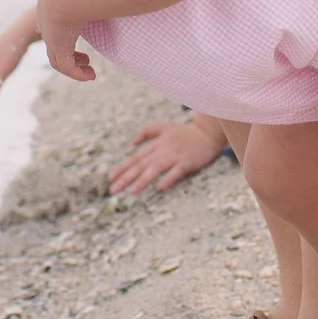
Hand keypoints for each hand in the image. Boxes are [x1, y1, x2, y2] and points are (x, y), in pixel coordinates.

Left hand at [34, 0, 96, 82]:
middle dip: (70, 53)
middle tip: (85, 58)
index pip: (51, 23)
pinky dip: (78, 74)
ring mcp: (50, 36)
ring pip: (58, 59)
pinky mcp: (58, 47)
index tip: (76, 35)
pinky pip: (66, 67)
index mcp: (51, 5)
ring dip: (74, 66)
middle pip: (54, 44)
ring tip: (89, 70)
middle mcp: (47, 23)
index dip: (64, 33)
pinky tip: (90, 75)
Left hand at [107, 118, 228, 195]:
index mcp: (156, 144)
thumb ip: (146, 131)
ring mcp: (175, 156)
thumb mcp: (164, 126)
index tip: (110, 177)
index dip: (122, 167)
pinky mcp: (187, 162)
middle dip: (126, 177)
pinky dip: (168, 179)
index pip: (136, 157)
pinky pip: (176, 171)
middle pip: (141, 165)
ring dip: (143, 180)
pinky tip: (160, 187)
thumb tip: (132, 143)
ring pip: (155, 169)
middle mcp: (163, 150)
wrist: (207, 132)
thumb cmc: (185, 131)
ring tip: (132, 191)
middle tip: (114, 189)